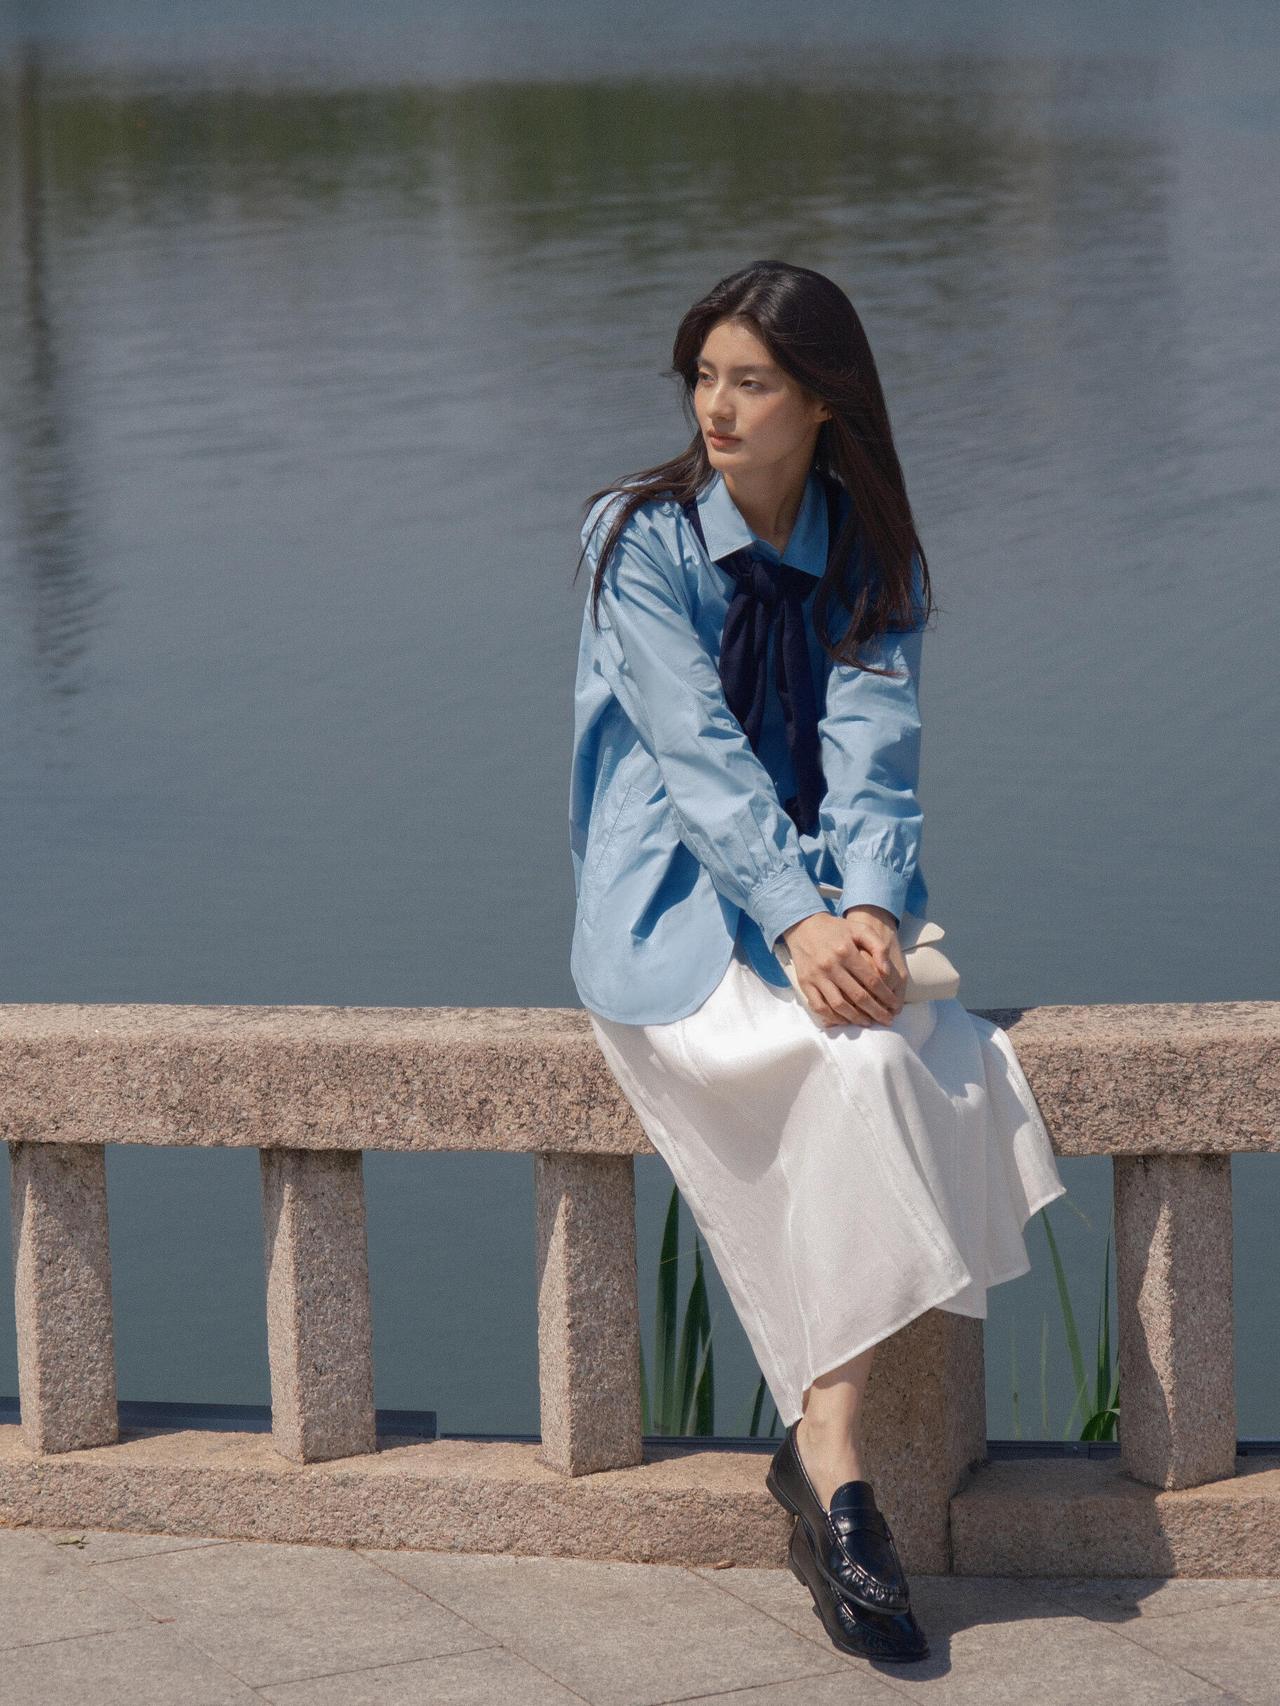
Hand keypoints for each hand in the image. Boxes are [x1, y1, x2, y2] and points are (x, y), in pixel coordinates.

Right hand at [780, 904, 905, 1027]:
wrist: (803, 926)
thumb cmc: (837, 929)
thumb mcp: (860, 928)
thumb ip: (878, 947)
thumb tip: (886, 972)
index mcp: (846, 951)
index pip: (871, 980)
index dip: (885, 996)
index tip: (894, 1005)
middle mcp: (831, 965)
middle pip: (858, 996)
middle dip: (876, 1011)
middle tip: (887, 1020)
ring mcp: (816, 976)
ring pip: (839, 1005)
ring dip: (856, 1018)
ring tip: (868, 1022)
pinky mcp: (805, 983)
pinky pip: (819, 1007)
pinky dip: (833, 1017)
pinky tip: (845, 1020)